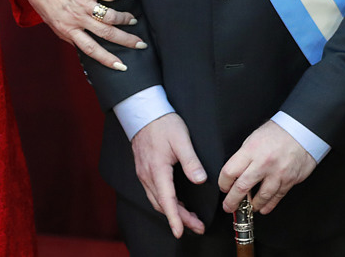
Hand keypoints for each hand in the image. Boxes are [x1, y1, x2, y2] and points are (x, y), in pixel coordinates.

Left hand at [18, 0, 144, 69]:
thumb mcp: (51, 22)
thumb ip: (67, 33)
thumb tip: (79, 44)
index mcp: (68, 30)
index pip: (91, 49)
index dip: (107, 59)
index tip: (122, 66)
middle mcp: (77, 18)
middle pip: (107, 34)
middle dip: (126, 41)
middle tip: (140, 44)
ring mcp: (83, 3)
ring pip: (110, 16)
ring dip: (125, 19)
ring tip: (132, 20)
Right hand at [132, 113, 206, 237]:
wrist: (144, 112)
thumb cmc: (163, 124)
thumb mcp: (181, 139)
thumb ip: (191, 161)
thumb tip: (200, 179)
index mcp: (157, 170)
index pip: (166, 200)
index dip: (174, 218)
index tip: (180, 231)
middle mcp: (148, 175)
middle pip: (162, 204)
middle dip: (179, 218)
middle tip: (197, 226)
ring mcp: (144, 174)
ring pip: (157, 200)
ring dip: (172, 211)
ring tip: (189, 219)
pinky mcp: (144, 170)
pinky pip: (153, 192)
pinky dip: (165, 202)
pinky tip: (175, 202)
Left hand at [218, 120, 316, 215]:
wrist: (302, 131)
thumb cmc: (278, 132)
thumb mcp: (254, 138)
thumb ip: (244, 156)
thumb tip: (236, 173)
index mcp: (251, 151)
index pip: (230, 172)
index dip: (223, 183)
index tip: (223, 187)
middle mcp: (263, 163)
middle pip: (242, 187)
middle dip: (232, 201)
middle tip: (228, 207)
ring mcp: (277, 173)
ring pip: (261, 197)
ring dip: (252, 206)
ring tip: (247, 208)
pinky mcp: (289, 180)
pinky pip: (277, 197)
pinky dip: (269, 205)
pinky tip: (263, 208)